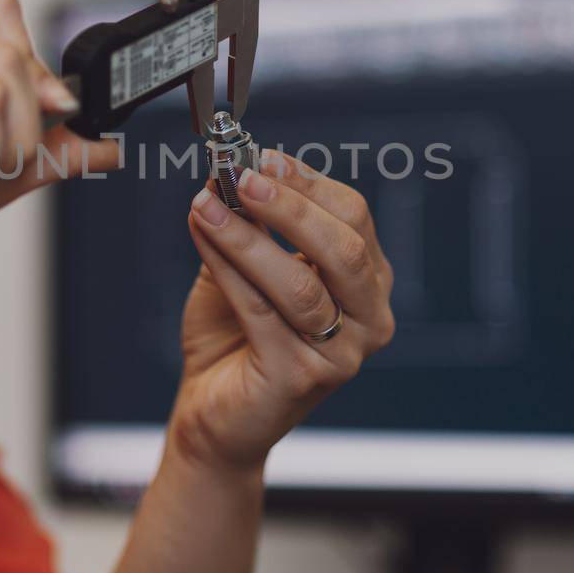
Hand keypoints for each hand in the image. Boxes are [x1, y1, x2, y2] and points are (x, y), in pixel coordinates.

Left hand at [171, 150, 395, 472]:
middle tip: (241, 178)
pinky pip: (261, 312)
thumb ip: (247, 226)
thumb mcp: (245, 268)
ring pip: (300, 284)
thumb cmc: (235, 339)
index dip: (308, 183)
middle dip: (290, 206)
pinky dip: (228, 268)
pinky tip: (203, 238)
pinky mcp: (300, 378)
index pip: (354, 218)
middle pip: (342, 248)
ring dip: (248, 238)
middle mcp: (370, 320)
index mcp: (368, 283)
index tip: (262, 157)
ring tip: (207, 206)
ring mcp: (341, 355)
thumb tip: (226, 172)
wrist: (215, 415)